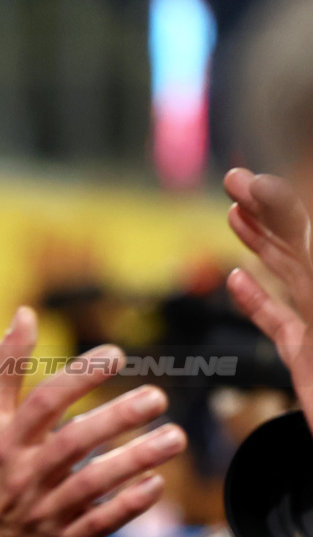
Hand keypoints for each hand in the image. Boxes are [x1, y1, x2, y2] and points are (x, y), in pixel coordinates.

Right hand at [0, 307, 185, 536]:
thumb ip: (4, 368)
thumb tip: (24, 314)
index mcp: (4, 440)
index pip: (43, 403)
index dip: (80, 377)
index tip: (116, 354)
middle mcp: (23, 473)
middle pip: (74, 441)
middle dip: (118, 418)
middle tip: (157, 397)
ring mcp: (44, 510)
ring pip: (94, 483)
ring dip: (136, 459)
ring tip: (174, 437)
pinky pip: (102, 522)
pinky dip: (131, 503)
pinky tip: (157, 483)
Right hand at [223, 168, 312, 415]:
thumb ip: (294, 233)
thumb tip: (262, 185)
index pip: (300, 224)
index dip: (271, 198)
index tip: (240, 179)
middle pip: (295, 241)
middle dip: (263, 210)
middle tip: (231, 182)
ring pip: (288, 275)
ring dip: (259, 245)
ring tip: (234, 216)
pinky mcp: (307, 357)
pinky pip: (279, 321)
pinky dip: (256, 299)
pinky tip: (237, 280)